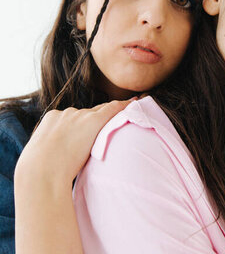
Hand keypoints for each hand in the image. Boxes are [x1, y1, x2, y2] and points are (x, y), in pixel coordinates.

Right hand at [15, 99, 133, 189]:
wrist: (41, 173)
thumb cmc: (38, 174)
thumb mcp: (41, 158)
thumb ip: (51, 153)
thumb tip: (54, 164)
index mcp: (51, 120)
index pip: (72, 118)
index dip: (82, 122)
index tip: (87, 126)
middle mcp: (66, 113)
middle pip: (87, 113)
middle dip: (96, 118)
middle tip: (108, 123)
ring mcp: (80, 116)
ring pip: (100, 113)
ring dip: (110, 115)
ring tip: (128, 109)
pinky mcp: (92, 121)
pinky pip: (112, 110)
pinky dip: (124, 106)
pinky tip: (135, 102)